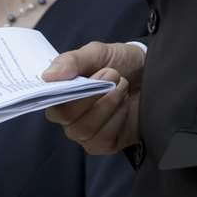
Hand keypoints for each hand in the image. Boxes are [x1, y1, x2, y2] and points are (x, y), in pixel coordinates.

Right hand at [43, 40, 144, 154]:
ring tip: (122, 85)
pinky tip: (125, 104)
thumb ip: (72, 61)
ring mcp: (85, 133)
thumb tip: (47, 76)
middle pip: (66, 116)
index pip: (48, 99)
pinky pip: (103, 138)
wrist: (149, 73)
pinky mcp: (104, 144)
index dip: (61, 92)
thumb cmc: (118, 62)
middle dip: (92, 94)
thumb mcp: (97, 52)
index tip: (82, 79)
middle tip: (112, 74)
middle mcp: (68, 116)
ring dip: (108, 104)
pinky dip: (117, 118)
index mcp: (61, 92)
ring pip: (85, 129)